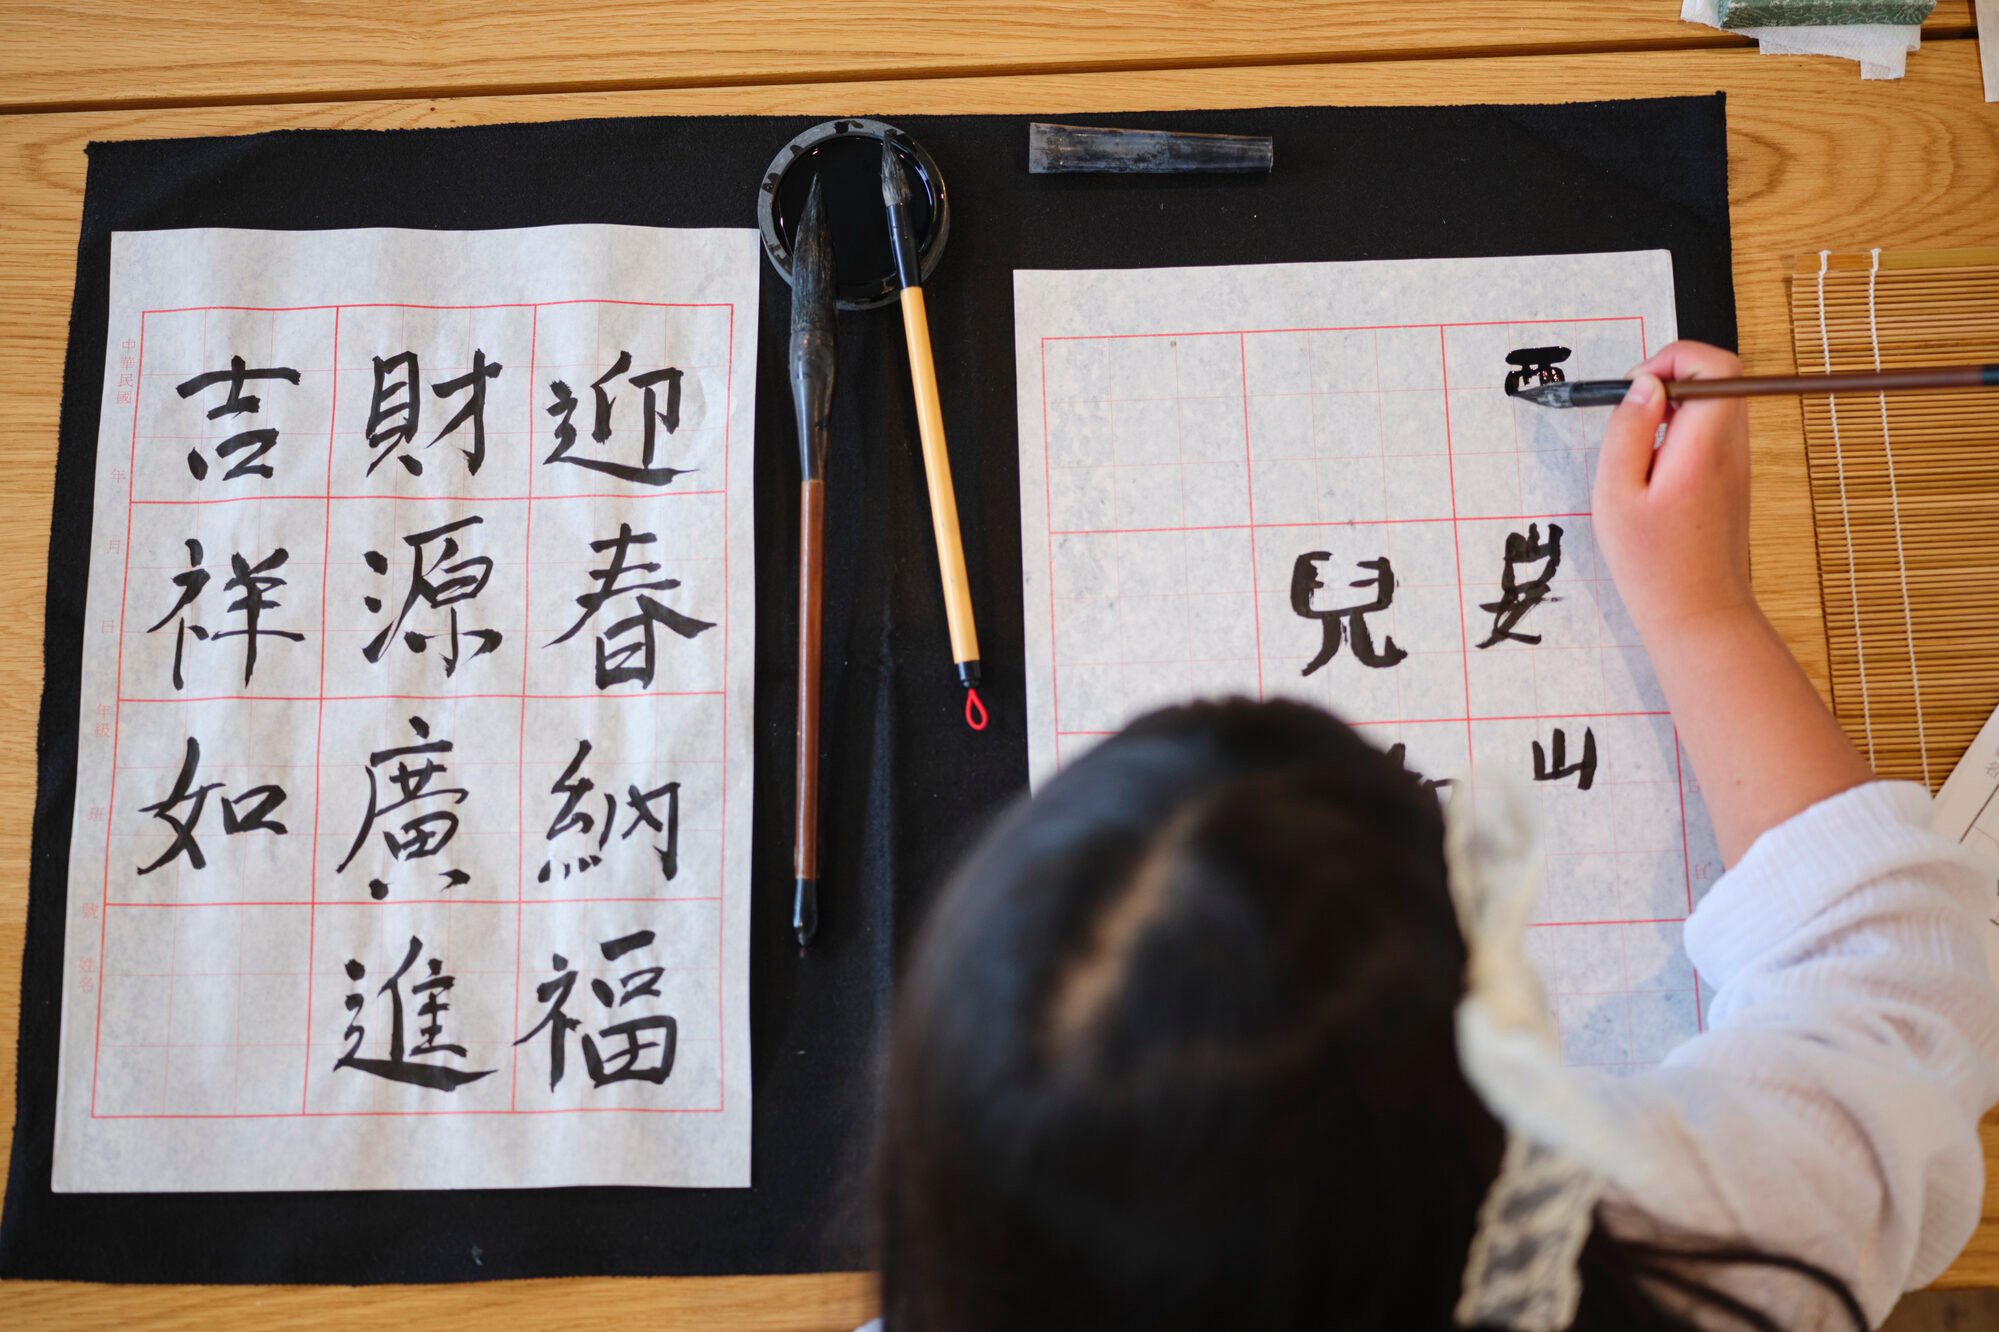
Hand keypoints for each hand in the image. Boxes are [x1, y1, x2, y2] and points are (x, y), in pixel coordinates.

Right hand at [1591, 340, 1755, 638]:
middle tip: (1633, 409)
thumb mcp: (1615, 494)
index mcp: (1704, 447)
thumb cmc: (1652, 564)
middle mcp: (1731, 449)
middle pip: (1720, 379)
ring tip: (1639, 443)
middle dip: (1672, 377)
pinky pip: (1711, 434)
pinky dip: (1682, 433)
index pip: (1717, 366)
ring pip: (1716, 405)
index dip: (1675, 357)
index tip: (1639, 384)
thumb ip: (1628, 431)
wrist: (1699, 614)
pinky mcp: (1732, 481)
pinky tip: (1652, 469)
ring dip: (1676, 407)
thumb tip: (1644, 386)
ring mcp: (1737, 465)